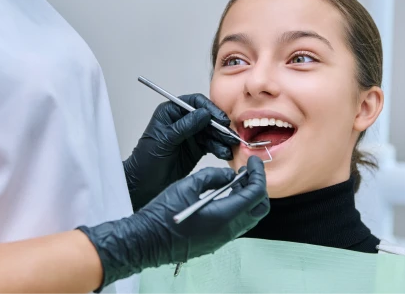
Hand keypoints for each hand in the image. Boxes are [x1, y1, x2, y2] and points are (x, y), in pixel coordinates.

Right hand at [79, 156, 268, 291]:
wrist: (146, 241)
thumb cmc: (162, 215)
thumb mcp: (187, 186)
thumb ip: (212, 177)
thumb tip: (228, 175)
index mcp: (224, 216)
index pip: (255, 193)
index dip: (258, 174)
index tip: (253, 162)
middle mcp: (228, 231)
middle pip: (259, 209)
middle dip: (258, 187)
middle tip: (247, 172)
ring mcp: (222, 239)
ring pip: (249, 218)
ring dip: (247, 198)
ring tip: (235, 181)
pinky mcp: (214, 242)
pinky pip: (236, 225)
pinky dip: (237, 208)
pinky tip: (224, 195)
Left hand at [124, 93, 239, 209]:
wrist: (144, 184)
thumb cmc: (146, 160)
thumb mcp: (165, 140)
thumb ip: (184, 126)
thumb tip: (203, 114)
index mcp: (171, 112)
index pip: (194, 103)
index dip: (209, 109)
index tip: (220, 119)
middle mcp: (183, 121)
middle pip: (207, 117)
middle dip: (220, 126)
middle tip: (230, 135)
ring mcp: (191, 135)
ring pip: (212, 132)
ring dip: (222, 139)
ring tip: (230, 147)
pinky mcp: (196, 149)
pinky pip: (212, 145)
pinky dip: (220, 148)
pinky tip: (224, 153)